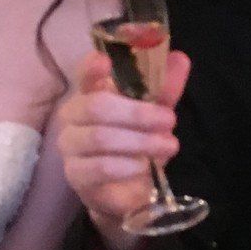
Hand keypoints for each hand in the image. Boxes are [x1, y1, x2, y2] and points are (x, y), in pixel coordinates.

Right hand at [53, 48, 190, 249]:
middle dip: (138, 113)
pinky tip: (144, 166)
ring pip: (100, 137)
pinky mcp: (76, 174)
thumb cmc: (137, 144)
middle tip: (170, 120)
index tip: (105, 61)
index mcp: (91, 93)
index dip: (91, 67)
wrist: (127, 190)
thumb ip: (165, 89)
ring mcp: (71, 145)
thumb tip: (180, 59)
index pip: (83, 73)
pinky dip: (127, 165)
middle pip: (96, 106)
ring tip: (168, 146)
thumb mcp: (156, 114)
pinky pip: (100, 167)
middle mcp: (74, 115)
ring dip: (140, 141)